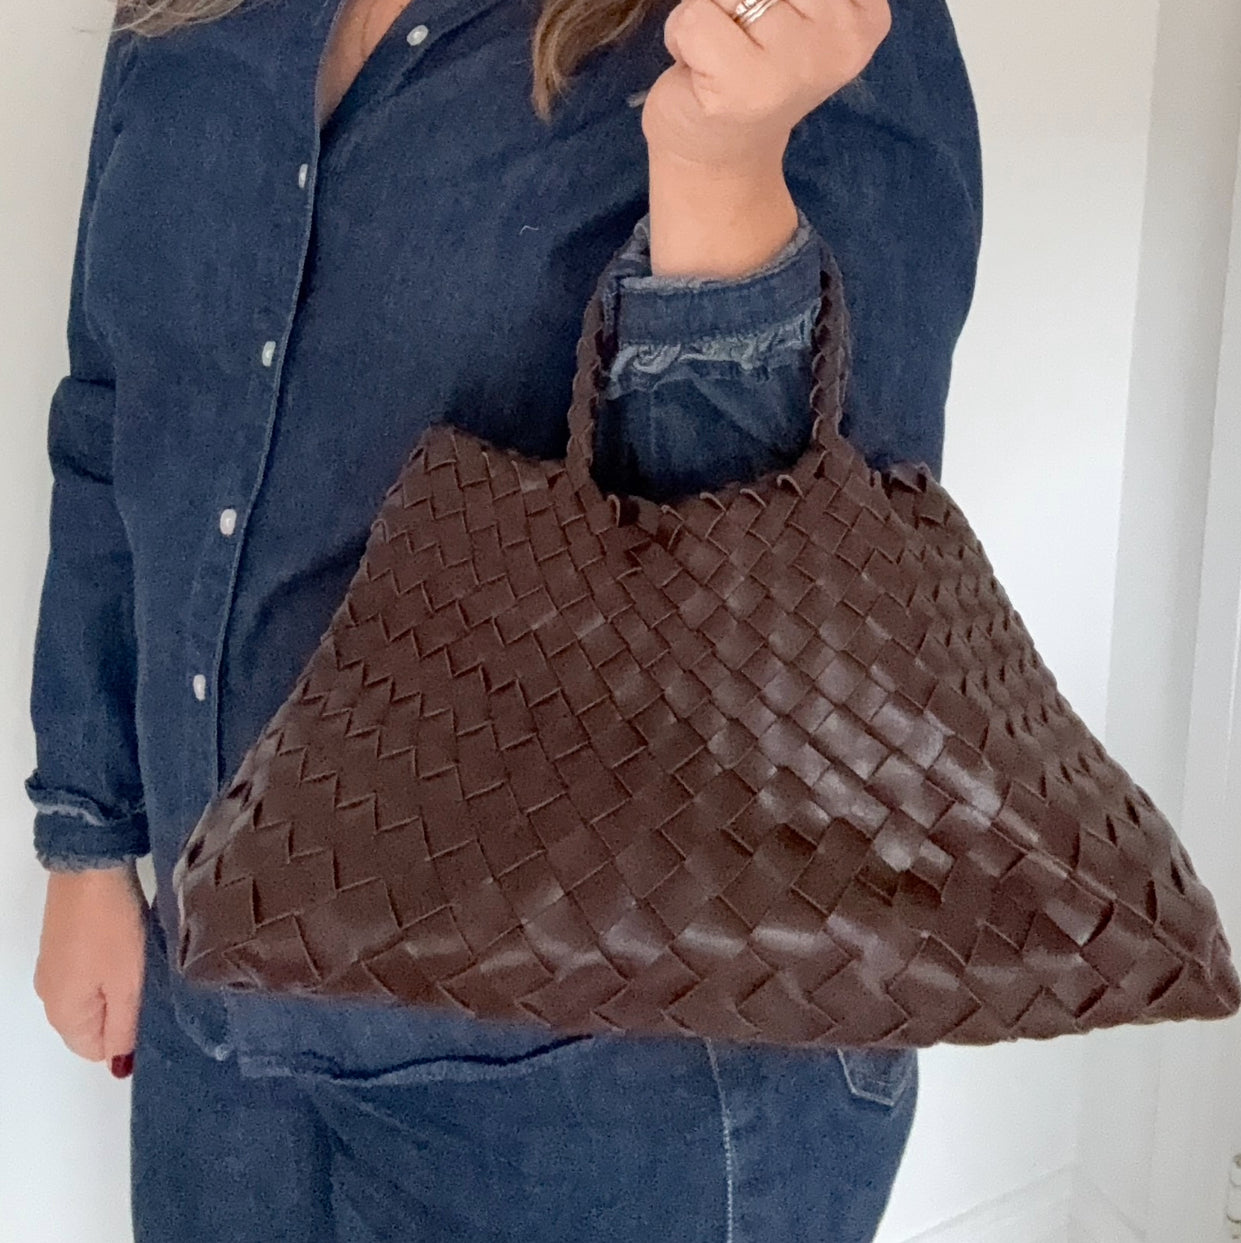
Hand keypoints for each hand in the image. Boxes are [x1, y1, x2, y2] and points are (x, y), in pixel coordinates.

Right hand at [34, 862, 147, 1074]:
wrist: (91, 866)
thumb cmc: (110, 926)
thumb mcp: (127, 984)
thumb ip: (124, 1028)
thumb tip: (118, 1068)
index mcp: (63, 1013)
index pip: (94, 1050)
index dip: (127, 1038)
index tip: (154, 1012)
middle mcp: (50, 994)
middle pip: (93, 1023)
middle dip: (125, 1011)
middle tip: (154, 985)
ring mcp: (54, 967)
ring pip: (94, 994)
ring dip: (120, 985)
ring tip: (146, 963)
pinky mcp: (64, 942)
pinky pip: (90, 970)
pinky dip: (112, 965)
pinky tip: (131, 946)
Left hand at [642, 0, 891, 172]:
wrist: (719, 156)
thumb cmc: (750, 70)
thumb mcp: (788, 8)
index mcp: (865, 12)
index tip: (773, 19)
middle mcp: (842, 35)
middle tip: (740, 35)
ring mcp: (797, 64)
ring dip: (708, 12)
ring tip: (720, 50)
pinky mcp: (744, 86)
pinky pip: (694, 16)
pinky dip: (681, 36)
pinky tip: (699, 70)